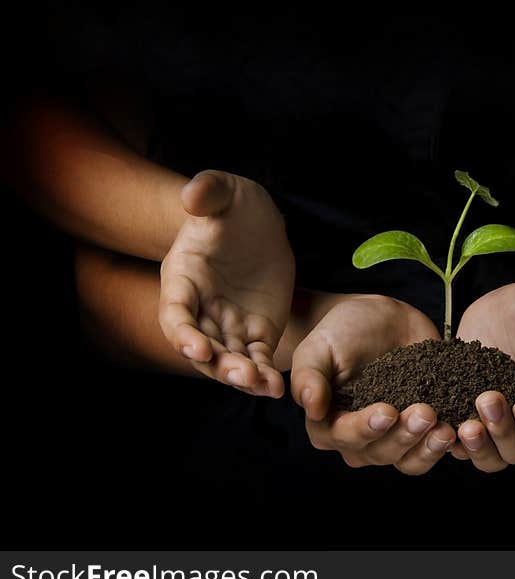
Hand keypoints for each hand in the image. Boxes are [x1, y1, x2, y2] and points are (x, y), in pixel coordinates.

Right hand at [160, 170, 294, 397]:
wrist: (259, 221)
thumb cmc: (234, 204)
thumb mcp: (225, 190)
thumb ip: (208, 191)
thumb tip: (191, 196)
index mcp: (183, 278)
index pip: (175, 312)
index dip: (182, 333)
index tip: (197, 348)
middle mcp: (200, 308)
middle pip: (202, 346)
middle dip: (218, 364)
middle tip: (241, 375)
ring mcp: (228, 323)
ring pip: (228, 359)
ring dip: (242, 376)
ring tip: (264, 386)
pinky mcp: (256, 331)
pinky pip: (256, 358)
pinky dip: (263, 375)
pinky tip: (276, 388)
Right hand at [291, 295, 455, 474]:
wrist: (381, 319)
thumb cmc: (342, 331)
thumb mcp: (319, 346)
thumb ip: (309, 376)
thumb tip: (310, 407)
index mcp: (329, 425)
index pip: (345, 437)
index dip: (366, 429)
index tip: (387, 411)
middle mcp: (361, 440)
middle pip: (381, 453)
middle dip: (404, 436)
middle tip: (425, 412)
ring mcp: (395, 437)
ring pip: (410, 460)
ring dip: (428, 448)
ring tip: (447, 428)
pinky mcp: (423, 429)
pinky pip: (435, 448)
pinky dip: (450, 443)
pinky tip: (464, 428)